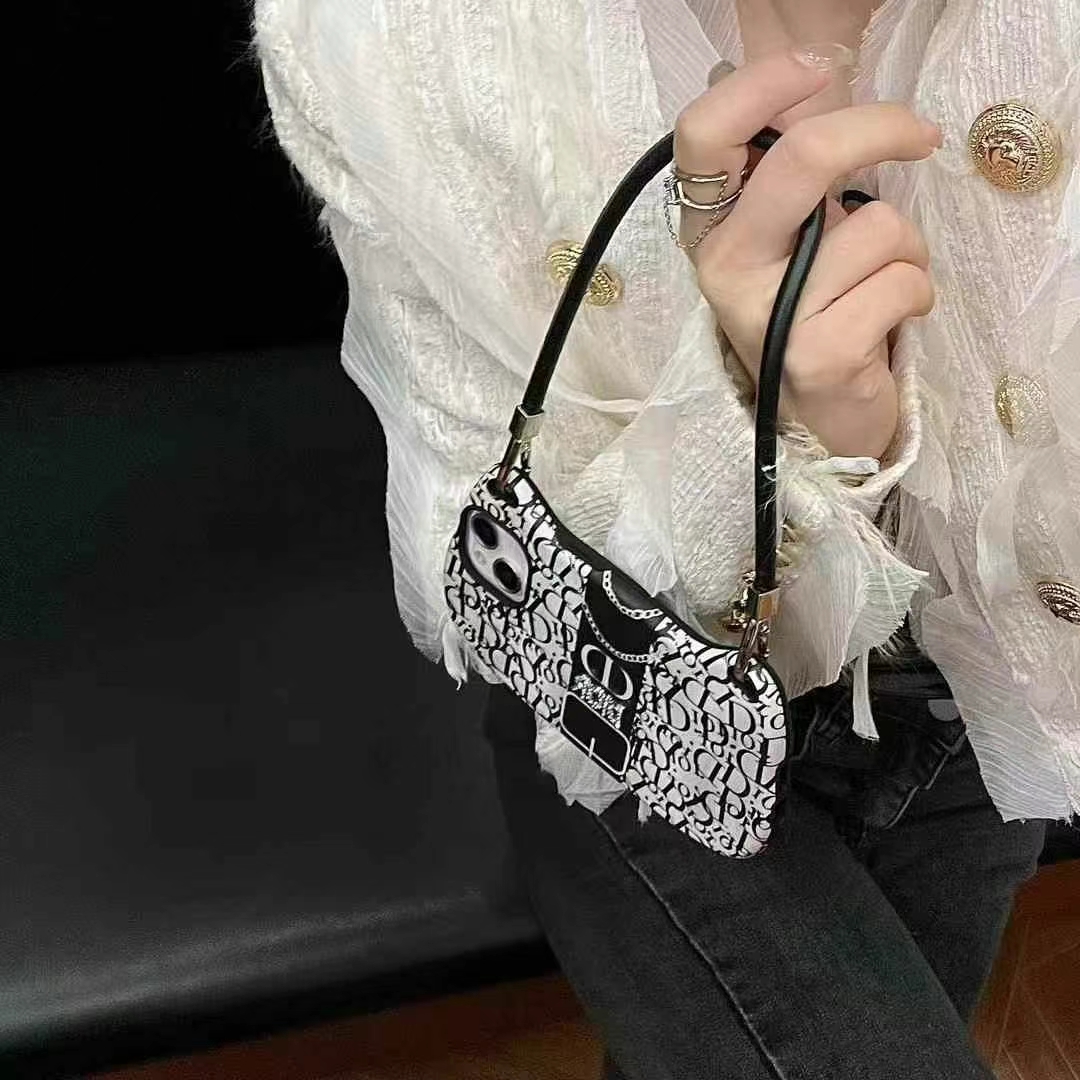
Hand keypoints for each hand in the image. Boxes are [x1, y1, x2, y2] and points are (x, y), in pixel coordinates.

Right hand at [674, 50, 940, 457]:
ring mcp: (765, 315)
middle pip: (802, 157)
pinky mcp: (815, 355)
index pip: (703, 135)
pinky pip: (901, 282)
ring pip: (877, 226)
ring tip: (884, 282)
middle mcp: (723, 269)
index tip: (818, 75)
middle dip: (878, 129)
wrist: (818, 420)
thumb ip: (785, 173)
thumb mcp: (785, 240)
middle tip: (918, 136)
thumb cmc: (810, 315)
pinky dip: (917, 293)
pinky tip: (892, 320)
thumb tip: (810, 85)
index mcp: (709, 232)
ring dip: (908, 249)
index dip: (763, 84)